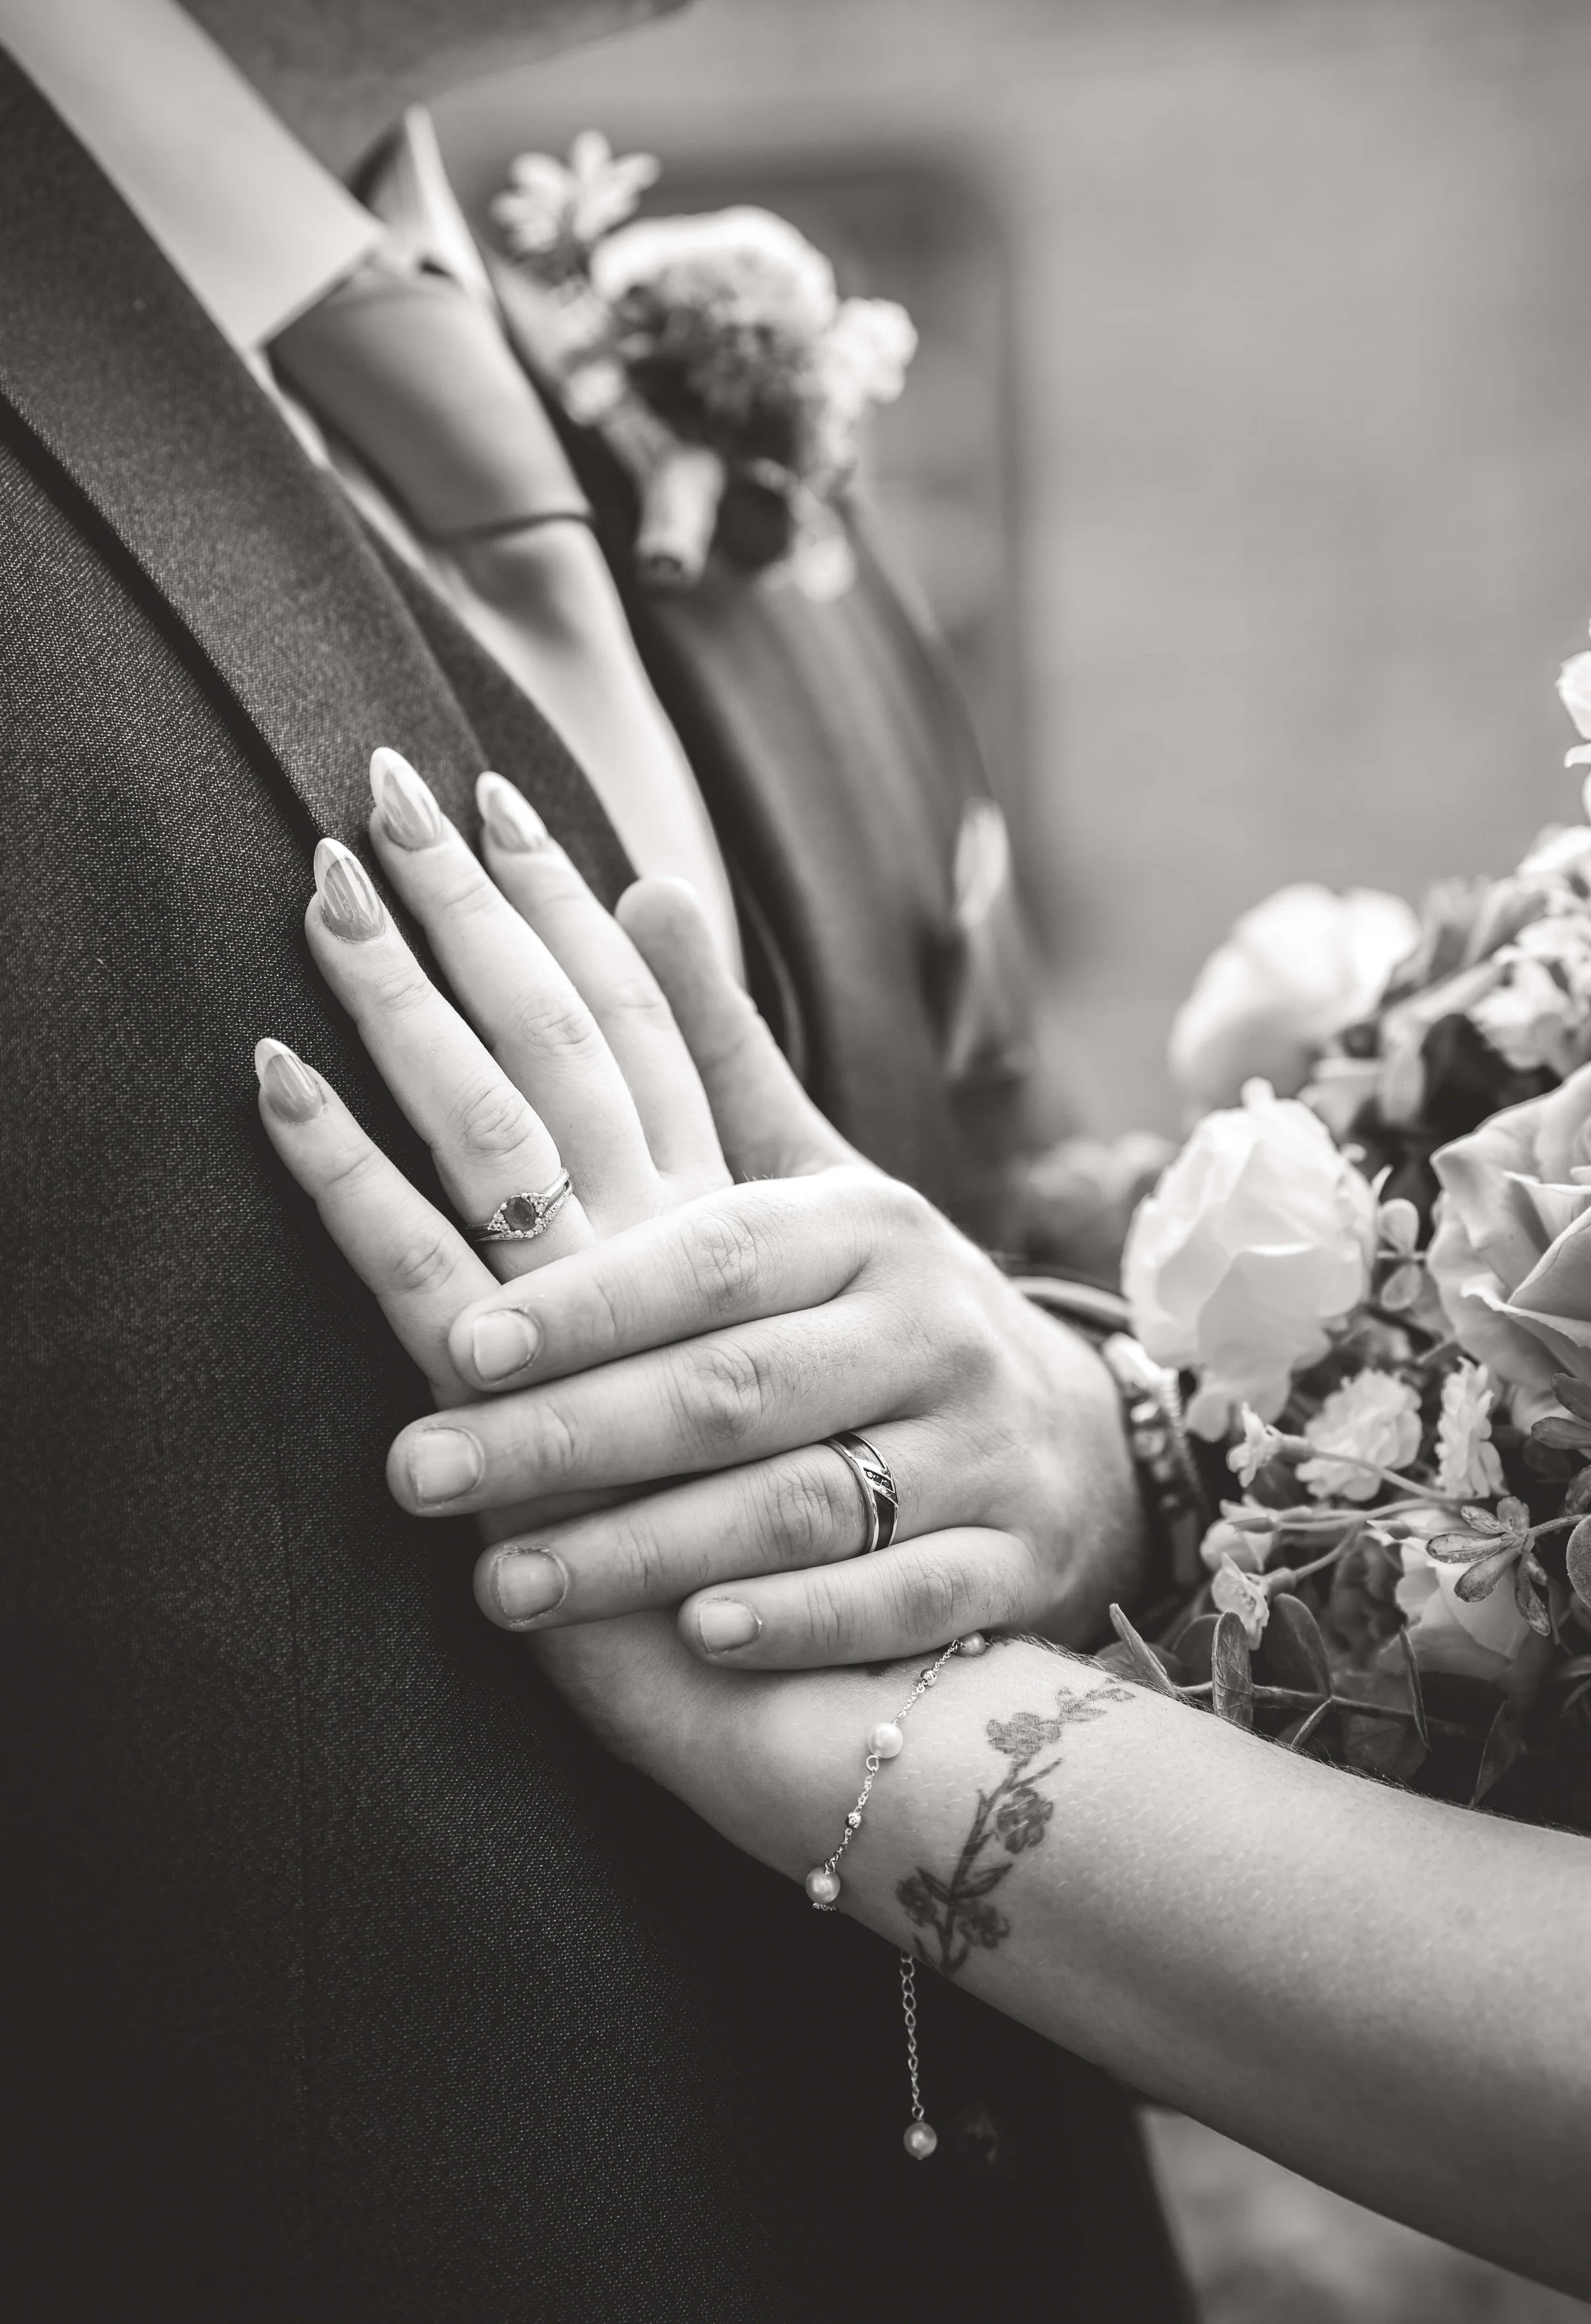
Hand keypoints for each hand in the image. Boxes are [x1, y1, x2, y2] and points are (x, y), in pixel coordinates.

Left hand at [259, 746, 1147, 1665]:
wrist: (1074, 1445)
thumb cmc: (888, 1311)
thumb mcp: (819, 1183)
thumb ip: (714, 1057)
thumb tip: (638, 881)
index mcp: (865, 1228)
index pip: (711, 1259)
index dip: (584, 1301)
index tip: (453, 1346)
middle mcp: (930, 1326)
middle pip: (732, 1389)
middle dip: (567, 1437)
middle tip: (418, 1476)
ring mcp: (980, 1448)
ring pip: (800, 1504)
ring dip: (646, 1549)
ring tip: (501, 1585)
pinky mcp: (1015, 1559)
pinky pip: (903, 1597)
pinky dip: (803, 1622)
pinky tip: (700, 1639)